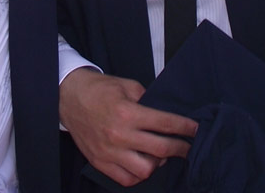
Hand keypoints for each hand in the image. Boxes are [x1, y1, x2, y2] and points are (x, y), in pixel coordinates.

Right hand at [60, 68, 197, 186]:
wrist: (68, 98)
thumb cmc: (98, 90)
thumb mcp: (127, 85)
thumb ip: (147, 99)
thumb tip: (165, 111)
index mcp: (127, 113)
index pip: (165, 124)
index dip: (185, 127)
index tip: (195, 129)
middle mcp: (119, 135)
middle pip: (161, 149)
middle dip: (180, 148)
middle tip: (188, 146)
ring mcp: (109, 152)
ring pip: (145, 170)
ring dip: (159, 164)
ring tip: (162, 155)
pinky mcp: (100, 162)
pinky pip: (126, 179)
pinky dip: (139, 175)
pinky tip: (144, 165)